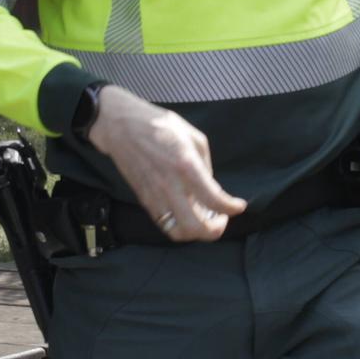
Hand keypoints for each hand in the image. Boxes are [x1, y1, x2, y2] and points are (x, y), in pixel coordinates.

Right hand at [85, 86, 247, 240]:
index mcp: (186, 166)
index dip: (231, 208)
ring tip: (205, 220)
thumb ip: (205, 166)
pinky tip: (188, 215)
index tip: (239, 206)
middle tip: (222, 219)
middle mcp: (170, 186)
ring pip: (178, 232)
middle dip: (215, 230)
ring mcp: (155, 196)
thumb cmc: (158, 126)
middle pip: (196, 227)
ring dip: (196, 232)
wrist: (121, 127)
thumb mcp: (193, 137)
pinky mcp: (145, 200)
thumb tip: (211, 187)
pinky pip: (165, 224)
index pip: (214, 200)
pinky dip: (180, 226)